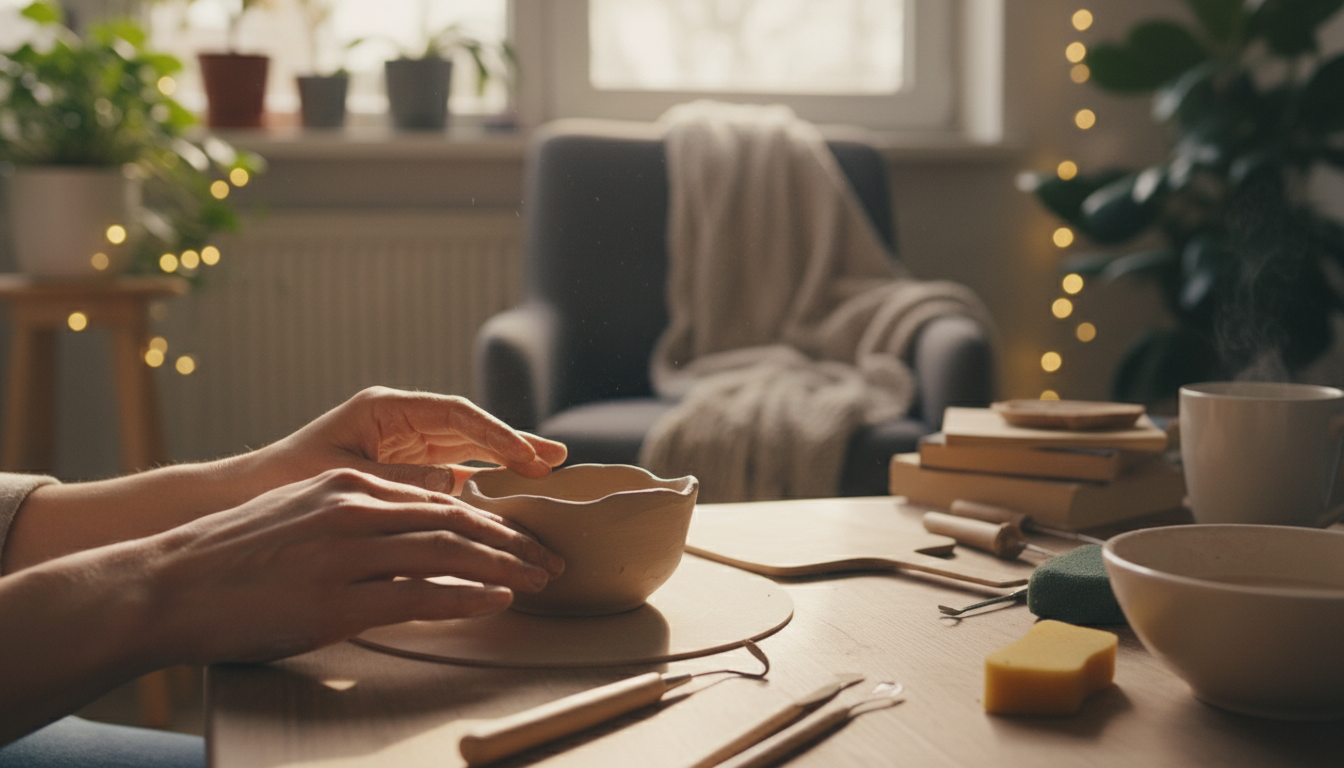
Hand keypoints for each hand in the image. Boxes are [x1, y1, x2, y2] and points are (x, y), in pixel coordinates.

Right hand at [138, 468, 564, 664]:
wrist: (167, 584)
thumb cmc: (234, 557)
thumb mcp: (302, 515)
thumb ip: (357, 518)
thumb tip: (410, 533)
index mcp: (348, 487)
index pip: (440, 501)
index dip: (491, 520)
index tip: (523, 537)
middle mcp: (353, 510)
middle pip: (457, 521)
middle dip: (511, 541)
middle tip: (549, 559)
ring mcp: (345, 553)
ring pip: (448, 553)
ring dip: (503, 567)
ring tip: (538, 580)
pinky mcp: (334, 599)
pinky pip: (419, 594)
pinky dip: (465, 597)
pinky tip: (496, 599)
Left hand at [252, 387, 567, 495]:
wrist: (246, 496)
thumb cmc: (286, 479)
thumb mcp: (344, 477)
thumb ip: (400, 480)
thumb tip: (455, 483)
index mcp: (384, 409)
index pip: (455, 414)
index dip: (495, 434)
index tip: (526, 456)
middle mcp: (400, 422)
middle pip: (470, 430)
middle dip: (513, 444)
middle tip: (555, 460)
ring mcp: (404, 446)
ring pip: (467, 450)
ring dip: (504, 462)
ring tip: (545, 471)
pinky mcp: (402, 471)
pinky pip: (452, 474)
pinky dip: (480, 483)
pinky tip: (506, 497)